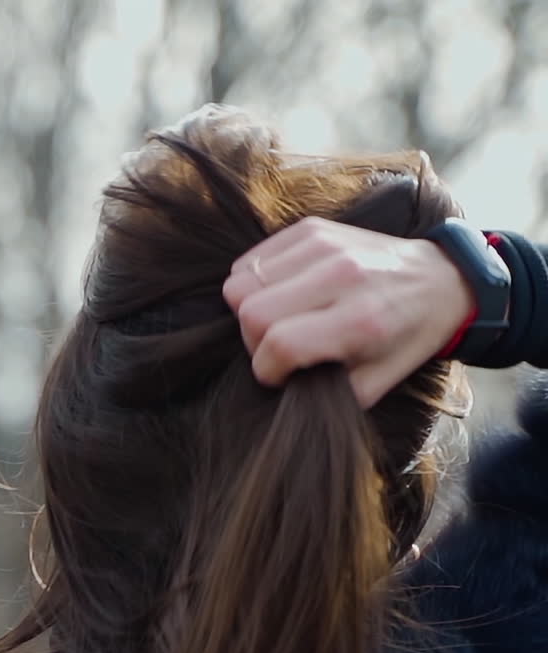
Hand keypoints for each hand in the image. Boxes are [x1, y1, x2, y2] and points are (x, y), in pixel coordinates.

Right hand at [222, 217, 475, 407]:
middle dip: (253, 341)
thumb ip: (329, 393)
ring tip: (277, 321)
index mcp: (359, 319)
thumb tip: (285, 391)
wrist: (439, 280)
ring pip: (242, 281)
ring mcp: (324, 245)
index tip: (279, 375)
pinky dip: (254, 282)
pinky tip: (280, 296)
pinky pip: (251, 258)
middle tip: (275, 349)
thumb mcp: (377, 383)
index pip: (280, 344)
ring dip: (249, 310)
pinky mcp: (312, 228)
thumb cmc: (406, 337)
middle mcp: (340, 275)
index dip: (267, 370)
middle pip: (252, 311)